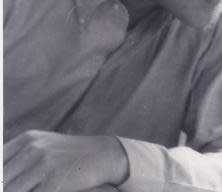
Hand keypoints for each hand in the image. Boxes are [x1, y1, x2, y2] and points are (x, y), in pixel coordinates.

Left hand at [3, 130, 128, 191]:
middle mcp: (32, 148)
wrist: (105, 155)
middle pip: (1, 179)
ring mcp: (43, 163)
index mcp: (26, 139)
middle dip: (6, 188)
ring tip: (34, 189)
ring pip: (11, 190)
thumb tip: (3, 178)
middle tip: (18, 188)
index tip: (6, 182)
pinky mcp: (53, 180)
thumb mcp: (44, 147)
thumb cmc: (72, 156)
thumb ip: (20, 158)